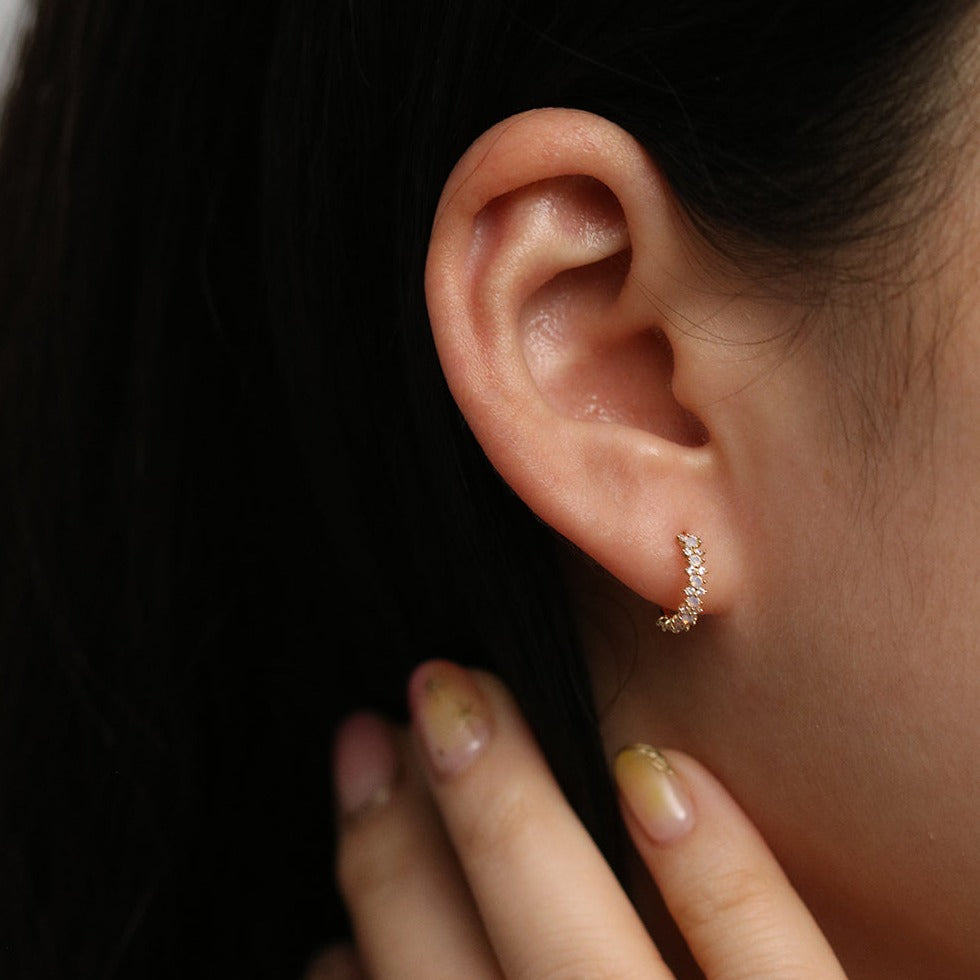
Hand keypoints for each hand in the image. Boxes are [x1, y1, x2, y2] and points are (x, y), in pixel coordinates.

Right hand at [315, 660, 844, 978]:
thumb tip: (334, 957)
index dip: (374, 881)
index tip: (363, 770)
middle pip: (455, 979)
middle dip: (398, 837)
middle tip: (390, 709)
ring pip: (578, 957)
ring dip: (507, 816)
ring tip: (463, 695)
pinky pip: (767, 968)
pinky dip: (712, 873)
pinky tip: (655, 770)